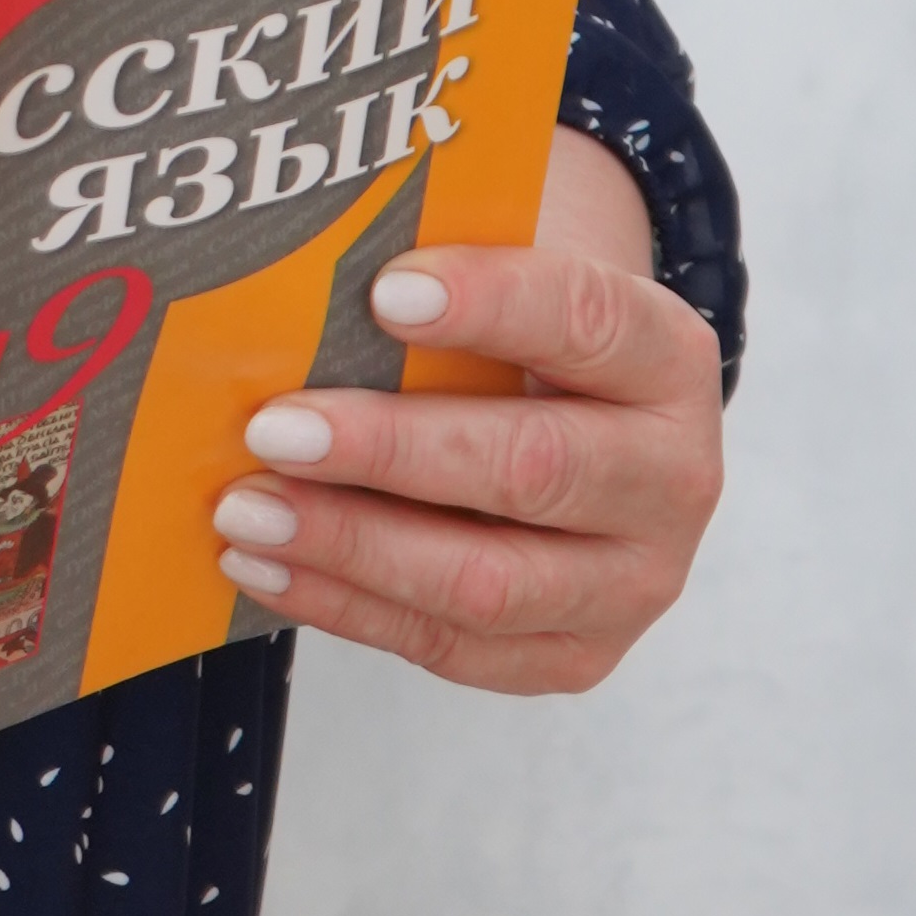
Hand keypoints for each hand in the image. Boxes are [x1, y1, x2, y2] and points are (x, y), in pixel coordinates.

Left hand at [207, 130, 723, 692]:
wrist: (582, 426)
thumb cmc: (516, 339)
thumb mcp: (505, 281)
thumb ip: (431, 269)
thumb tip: (292, 261)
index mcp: (665, 358)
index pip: (585, 320)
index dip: (489, 303)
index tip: (381, 292)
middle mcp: (670, 477)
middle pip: (532, 468)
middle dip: (388, 450)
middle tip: (273, 429)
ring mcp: (631, 582)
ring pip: (488, 581)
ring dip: (352, 546)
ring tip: (246, 511)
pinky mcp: (574, 654)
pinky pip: (453, 646)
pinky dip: (345, 607)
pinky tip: (266, 566)